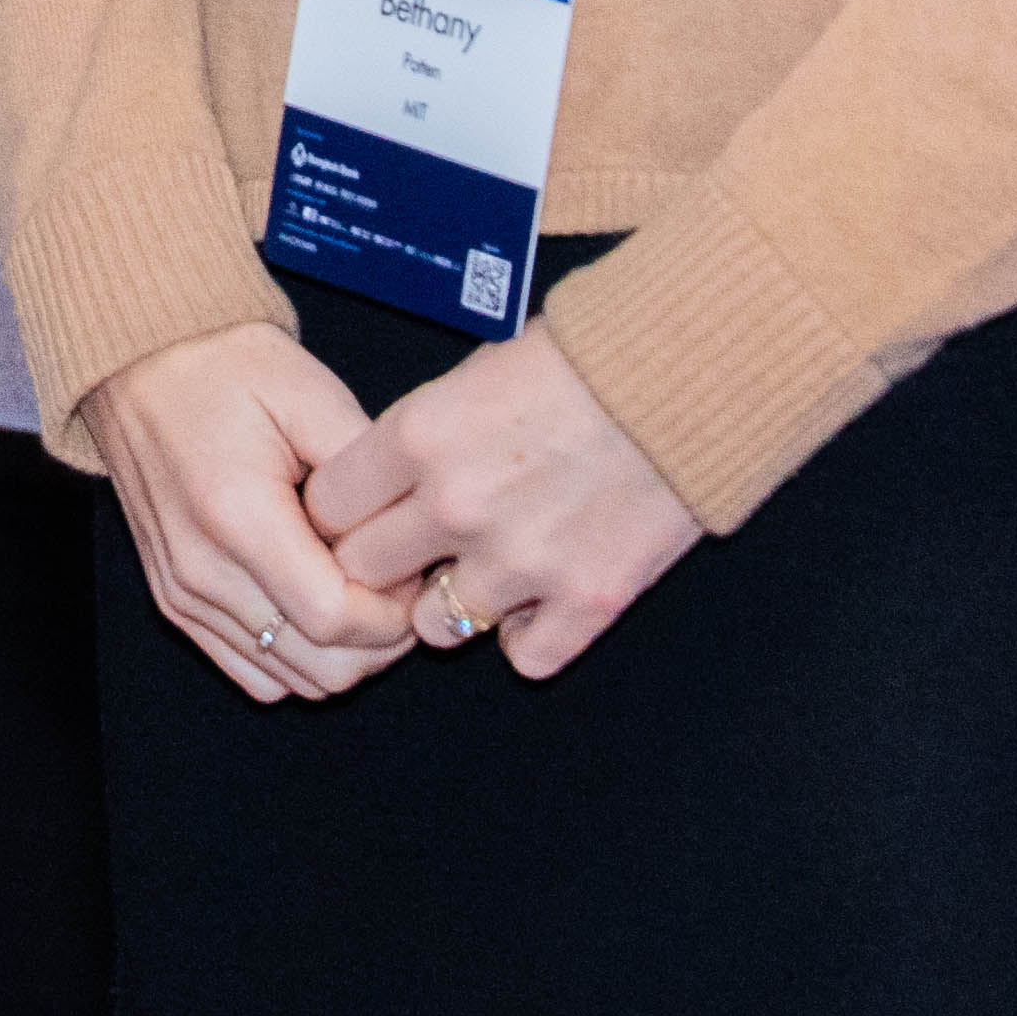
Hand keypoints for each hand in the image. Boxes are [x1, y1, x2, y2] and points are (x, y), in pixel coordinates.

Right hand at [90, 323, 423, 700]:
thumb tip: (405, 550)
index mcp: (236, 515)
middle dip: (381, 641)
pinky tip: (317, 608)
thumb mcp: (312, 396)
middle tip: (399, 584)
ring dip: (344, 654)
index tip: (412, 569)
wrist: (141, 363)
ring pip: (293, 681)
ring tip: (362, 592)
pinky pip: (254, 675)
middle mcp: (201, 571)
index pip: (334, 618)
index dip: (394, 612)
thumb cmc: (229, 369)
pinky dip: (299, 659)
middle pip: (321, 667)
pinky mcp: (176, 604)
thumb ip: (366, 478)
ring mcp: (183, 596)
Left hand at [304, 323, 706, 682]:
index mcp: (419, 436)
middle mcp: (457, 506)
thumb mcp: (473, 373)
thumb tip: (383, 487)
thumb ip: (419, 437)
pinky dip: (528, 633)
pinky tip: (540, 599)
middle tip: (408, 549)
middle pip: (363, 572)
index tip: (358, 513)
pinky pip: (523, 656)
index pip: (326, 506)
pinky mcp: (588, 600)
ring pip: (434, 625)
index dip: (338, 512)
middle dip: (379, 562)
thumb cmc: (583, 359)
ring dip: (450, 601)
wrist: (690, 374)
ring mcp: (522, 561)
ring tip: (482, 568)